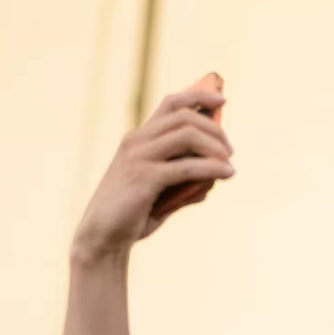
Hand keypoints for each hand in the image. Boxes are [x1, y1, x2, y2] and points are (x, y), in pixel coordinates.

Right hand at [72, 73, 234, 260]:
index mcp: (139, 139)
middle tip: (230, 151)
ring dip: (215, 147)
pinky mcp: (144, 177)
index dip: (198, 97)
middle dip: (214, 129)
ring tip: (229, 164)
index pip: (171, 104)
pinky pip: (187, 167)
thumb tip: (213, 180)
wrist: (103, 237)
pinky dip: (212, 169)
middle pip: (184, 117)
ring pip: (187, 135)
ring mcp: (138, 157)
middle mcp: (137, 141)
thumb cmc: (130, 215)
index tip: (221, 101)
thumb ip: (183, 181)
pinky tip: (226, 174)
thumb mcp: (159, 192)